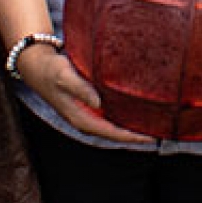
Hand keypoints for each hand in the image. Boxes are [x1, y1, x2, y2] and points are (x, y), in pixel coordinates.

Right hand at [12, 40, 154, 144]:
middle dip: (138, 133)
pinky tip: (140, 109)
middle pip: (117, 132)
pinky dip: (126, 114)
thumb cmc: (51, 70)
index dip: (132, 136)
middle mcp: (87, 119)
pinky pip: (112, 114)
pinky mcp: (91, 105)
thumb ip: (81, 88)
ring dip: (133, 124)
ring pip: (115, 124)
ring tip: (158, 122)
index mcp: (81, 118)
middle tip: (164, 130)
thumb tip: (98, 102)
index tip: (152, 137)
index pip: (112, 132)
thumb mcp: (65, 76)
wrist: (37, 64)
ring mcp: (89, 113)